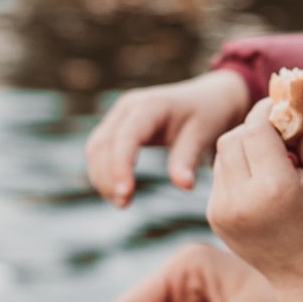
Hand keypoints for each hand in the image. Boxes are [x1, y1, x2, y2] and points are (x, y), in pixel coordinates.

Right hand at [83, 68, 251, 205]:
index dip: (120, 167)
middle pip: (102, 144)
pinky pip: (100, 148)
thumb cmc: (207, 114)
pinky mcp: (117, 125)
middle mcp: (127, 107)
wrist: (206, 97)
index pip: (125, 137)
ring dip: (101, 177)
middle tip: (124, 204)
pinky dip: (103, 171)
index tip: (125, 194)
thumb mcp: (202, 134)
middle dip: (107, 177)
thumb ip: (188, 158)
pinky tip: (119, 189)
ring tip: (122, 202)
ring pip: (95, 147)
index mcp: (149, 106)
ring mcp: (119, 114)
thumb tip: (183, 186)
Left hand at [208, 92, 302, 284]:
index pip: (255, 127)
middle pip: (232, 137)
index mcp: (273, 188)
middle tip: (282, 139)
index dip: (268, 111)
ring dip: (244, 148)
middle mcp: (240, 200)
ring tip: (274, 165)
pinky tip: (262, 184)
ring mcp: (221, 211)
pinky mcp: (214, 218)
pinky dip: (237, 170)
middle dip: (255, 130)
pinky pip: (219, 175)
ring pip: (221, 154)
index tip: (284, 108)